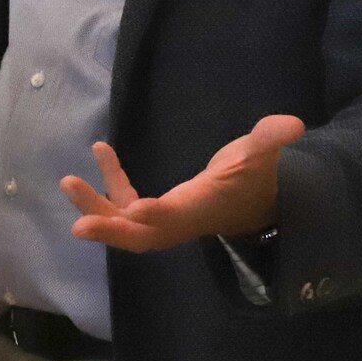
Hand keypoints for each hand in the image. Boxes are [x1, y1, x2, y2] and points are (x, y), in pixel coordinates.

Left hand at [58, 115, 305, 251]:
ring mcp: (163, 218)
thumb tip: (292, 123)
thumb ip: (270, 140)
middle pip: (142, 237)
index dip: (158, 215)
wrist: (254, 202)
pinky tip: (101, 149)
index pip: (178, 218)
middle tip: (79, 227)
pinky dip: (110, 181)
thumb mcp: (262, 157)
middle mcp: (178, 220)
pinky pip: (126, 202)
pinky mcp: (155, 209)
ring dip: (96, 208)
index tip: (135, 209)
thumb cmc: (254, 178)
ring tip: (69, 182)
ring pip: (125, 223)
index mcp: (202, 209)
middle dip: (112, 233)